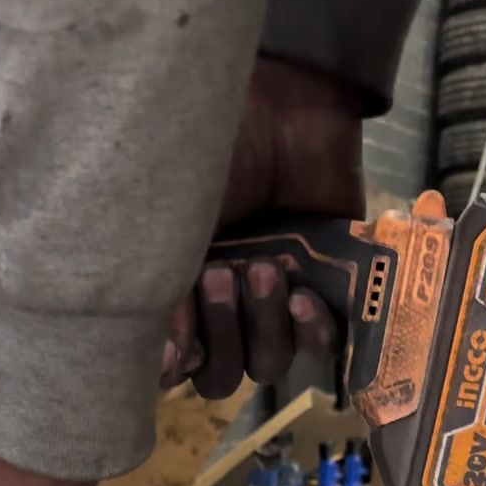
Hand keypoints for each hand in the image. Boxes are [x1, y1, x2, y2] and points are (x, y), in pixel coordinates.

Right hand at [161, 56, 365, 397]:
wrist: (283, 110)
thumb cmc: (209, 156)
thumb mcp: (164, 225)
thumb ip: (158, 296)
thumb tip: (167, 368)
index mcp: (174, 294)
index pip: (171, 367)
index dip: (172, 369)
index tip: (172, 351)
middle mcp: (223, 307)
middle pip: (220, 376)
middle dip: (220, 338)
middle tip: (220, 277)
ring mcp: (274, 301)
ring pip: (267, 363)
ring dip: (263, 326)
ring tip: (266, 268)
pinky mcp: (327, 289)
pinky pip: (321, 346)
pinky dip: (311, 331)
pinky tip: (303, 296)